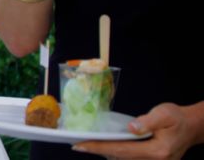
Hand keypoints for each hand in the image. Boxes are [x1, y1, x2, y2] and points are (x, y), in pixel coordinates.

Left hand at [73, 102, 203, 158]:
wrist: (192, 126)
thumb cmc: (177, 118)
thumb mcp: (164, 113)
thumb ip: (148, 121)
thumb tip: (131, 127)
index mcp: (157, 151)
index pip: (121, 150)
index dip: (99, 147)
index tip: (80, 144)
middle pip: (120, 157)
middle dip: (98, 151)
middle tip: (77, 144)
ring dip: (105, 153)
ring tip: (86, 145)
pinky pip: (130, 159)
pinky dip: (116, 153)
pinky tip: (103, 146)